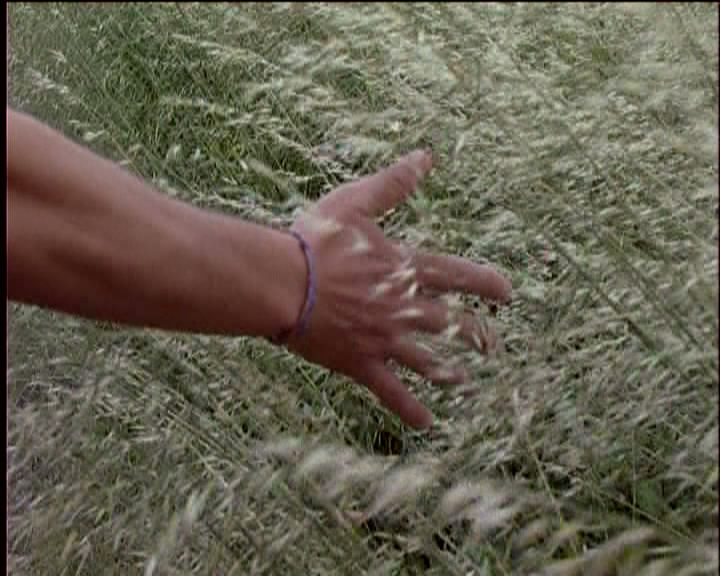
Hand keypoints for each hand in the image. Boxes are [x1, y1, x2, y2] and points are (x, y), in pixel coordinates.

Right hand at [287, 150, 510, 428]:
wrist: (282, 282)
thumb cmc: (314, 241)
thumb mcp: (355, 203)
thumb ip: (393, 184)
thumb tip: (426, 156)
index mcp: (404, 269)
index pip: (457, 276)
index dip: (486, 284)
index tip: (508, 294)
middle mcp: (403, 307)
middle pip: (450, 323)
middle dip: (476, 334)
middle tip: (493, 344)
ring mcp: (384, 338)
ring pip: (428, 361)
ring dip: (450, 371)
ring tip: (466, 380)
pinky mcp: (361, 362)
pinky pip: (391, 391)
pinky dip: (409, 407)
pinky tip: (427, 423)